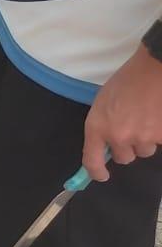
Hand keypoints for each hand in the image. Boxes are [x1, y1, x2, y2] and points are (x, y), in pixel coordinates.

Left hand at [83, 47, 161, 180]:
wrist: (153, 70)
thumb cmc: (126, 82)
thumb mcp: (103, 103)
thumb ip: (102, 125)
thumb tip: (106, 144)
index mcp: (97, 127)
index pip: (92, 160)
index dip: (95, 172)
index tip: (101, 175)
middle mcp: (118, 137)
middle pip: (124, 158)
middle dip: (127, 148)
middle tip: (131, 129)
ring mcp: (142, 138)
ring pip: (144, 151)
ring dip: (144, 141)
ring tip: (147, 118)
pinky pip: (159, 142)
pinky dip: (159, 133)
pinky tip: (157, 116)